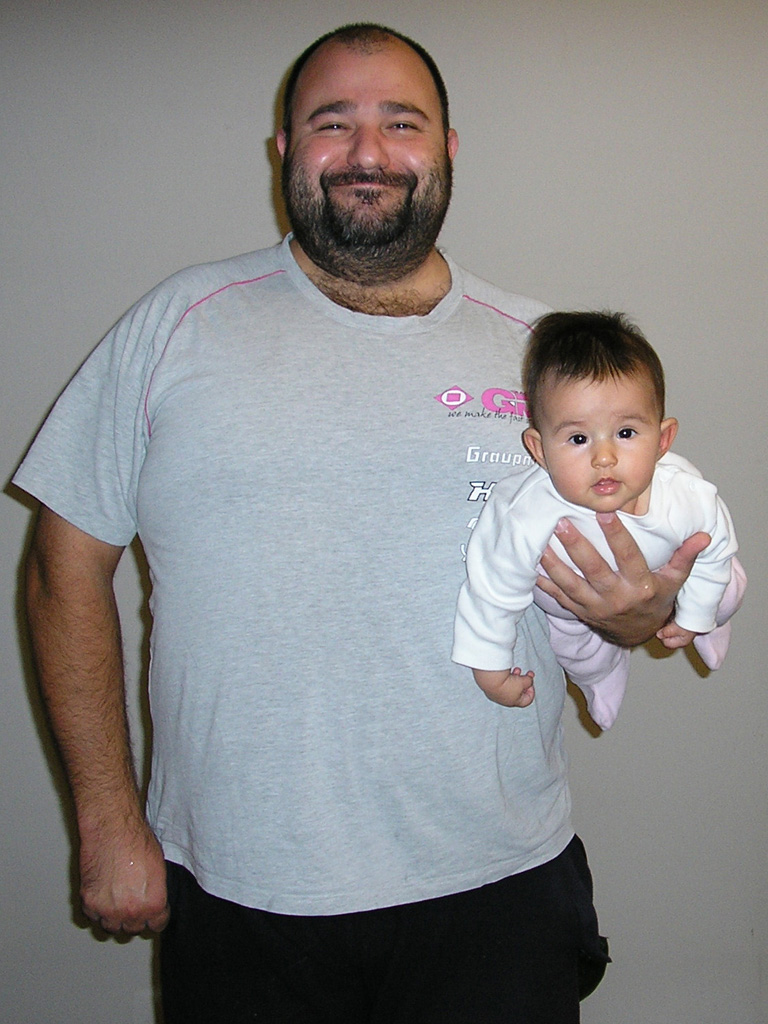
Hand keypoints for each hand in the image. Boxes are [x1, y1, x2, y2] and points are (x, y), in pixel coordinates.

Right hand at [79, 819, 168, 934]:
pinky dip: (97, 910)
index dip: (156, 917)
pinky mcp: (89, 902)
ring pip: (111, 927)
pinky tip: (102, 898)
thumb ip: (155, 892)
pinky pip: (93, 916)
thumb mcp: (159, 869)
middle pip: (133, 929)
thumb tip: (152, 898)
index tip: (153, 914)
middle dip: (135, 918)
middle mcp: (131, 912)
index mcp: (153, 904)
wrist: (113, 829)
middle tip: (133, 906)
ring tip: (117, 904)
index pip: (157, 925)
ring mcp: (107, 910)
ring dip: (114, 918)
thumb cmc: (137, 841)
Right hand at [473, 667, 534, 707]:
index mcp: (514, 702)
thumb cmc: (506, 683)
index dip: (531, 691)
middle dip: (523, 682)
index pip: (527, 700)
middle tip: (525, 675)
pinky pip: (501, 683)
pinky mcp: (490, 687)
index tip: (531, 683)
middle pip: (518, 692)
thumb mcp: (524, 682)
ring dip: (515, 678)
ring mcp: (496, 694)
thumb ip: (529, 681)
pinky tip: (507, 672)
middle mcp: (505, 700)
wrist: (491, 678)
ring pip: (509, 687)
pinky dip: (506, 677)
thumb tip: (528, 680)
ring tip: (516, 671)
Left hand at [537, 514, 710, 646]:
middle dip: (576, 546)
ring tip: (540, 542)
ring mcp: (596, 608)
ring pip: (570, 584)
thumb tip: (703, 536)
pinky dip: (544, 583)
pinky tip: (531, 566)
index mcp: (641, 587)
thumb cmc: (657, 600)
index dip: (617, 534)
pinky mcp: (580, 612)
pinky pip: (558, 597)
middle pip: (594, 570)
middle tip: (561, 523)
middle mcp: (617, 598)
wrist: (637, 634)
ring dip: (553, 564)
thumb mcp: (675, 582)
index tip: (606, 512)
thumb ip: (685, 558)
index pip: (628, 556)